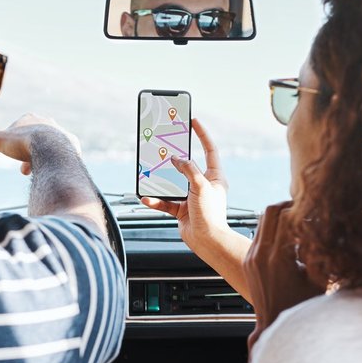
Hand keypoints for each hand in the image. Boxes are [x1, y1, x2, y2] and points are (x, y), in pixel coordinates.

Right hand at [0, 114, 80, 174]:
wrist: (50, 151)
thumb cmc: (23, 144)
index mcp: (29, 118)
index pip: (18, 129)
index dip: (12, 144)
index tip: (10, 156)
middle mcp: (46, 122)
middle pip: (33, 138)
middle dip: (27, 153)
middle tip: (24, 170)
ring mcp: (60, 132)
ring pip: (48, 146)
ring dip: (40, 158)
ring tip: (36, 172)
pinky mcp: (71, 143)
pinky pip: (64, 152)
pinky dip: (57, 160)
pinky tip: (52, 168)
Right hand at [141, 118, 230, 250]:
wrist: (208, 242)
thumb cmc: (211, 214)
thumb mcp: (200, 186)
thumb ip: (188, 169)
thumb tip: (176, 158)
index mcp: (214, 177)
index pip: (209, 150)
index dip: (202, 134)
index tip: (193, 121)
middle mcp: (203, 185)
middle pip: (186, 166)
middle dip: (174, 158)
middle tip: (163, 145)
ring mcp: (191, 197)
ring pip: (172, 184)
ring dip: (160, 182)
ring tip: (149, 173)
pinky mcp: (181, 210)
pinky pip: (165, 202)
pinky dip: (155, 200)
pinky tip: (147, 198)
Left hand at [244, 201, 323, 352]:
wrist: (275, 327)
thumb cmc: (302, 309)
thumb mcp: (319, 280)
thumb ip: (323, 254)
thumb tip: (332, 230)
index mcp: (278, 257)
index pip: (288, 216)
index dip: (305, 210)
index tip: (317, 213)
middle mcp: (261, 254)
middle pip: (271, 211)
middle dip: (290, 207)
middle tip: (306, 211)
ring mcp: (251, 257)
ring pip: (262, 220)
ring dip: (280, 217)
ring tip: (299, 224)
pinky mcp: (248, 261)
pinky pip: (259, 234)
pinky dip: (273, 230)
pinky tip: (290, 240)